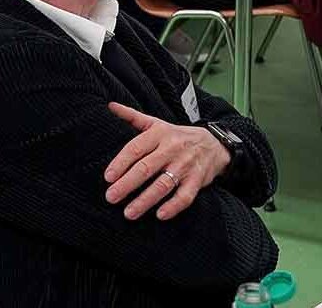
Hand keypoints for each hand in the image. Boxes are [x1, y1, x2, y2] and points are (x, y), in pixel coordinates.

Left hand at [103, 102, 230, 220]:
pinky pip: (185, 196)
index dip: (120, 163)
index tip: (108, 177)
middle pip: (146, 168)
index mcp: (158, 134)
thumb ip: (133, 116)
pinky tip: (159, 215)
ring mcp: (185, 166)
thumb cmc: (177, 135)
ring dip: (145, 200)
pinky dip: (173, 206)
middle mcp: (171, 149)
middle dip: (127, 184)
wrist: (213, 143)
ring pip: (163, 185)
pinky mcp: (197, 181)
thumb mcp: (156, 123)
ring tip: (129, 213)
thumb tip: (111, 106)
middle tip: (111, 197)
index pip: (136, 148)